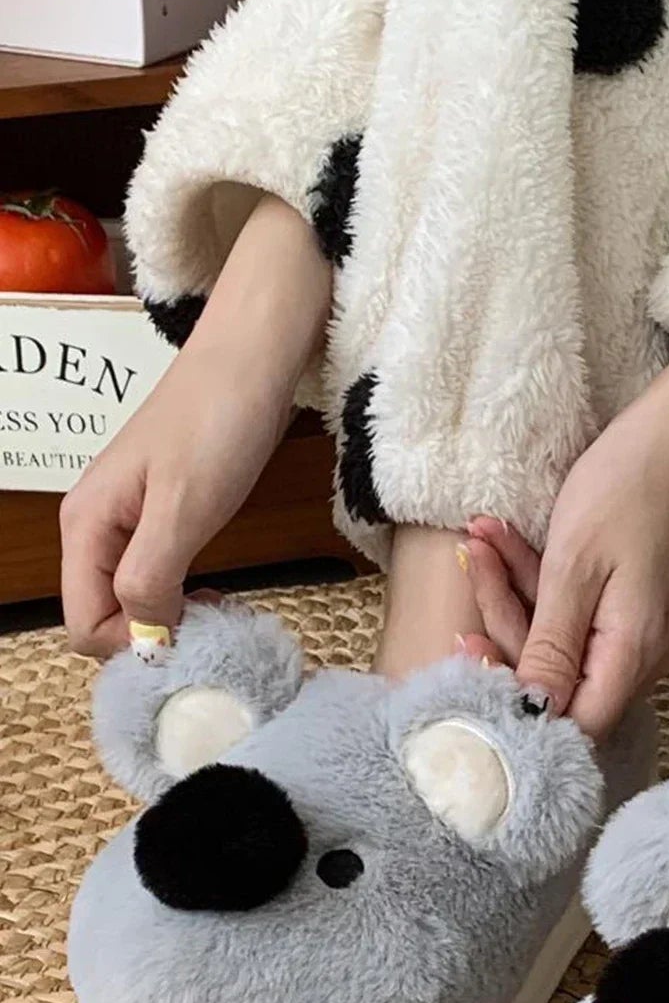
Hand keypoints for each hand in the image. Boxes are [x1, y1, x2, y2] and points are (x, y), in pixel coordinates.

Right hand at [60, 194, 330, 656]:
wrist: (252, 358)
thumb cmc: (218, 424)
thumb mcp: (183, 509)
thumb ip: (148, 577)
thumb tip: (143, 634)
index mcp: (85, 525)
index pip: (82, 624)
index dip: (131, 644)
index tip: (186, 635)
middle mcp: (93, 525)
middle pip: (100, 615)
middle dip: (149, 633)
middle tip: (207, 625)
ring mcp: (125, 519)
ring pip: (129, 597)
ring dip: (169, 616)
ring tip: (218, 609)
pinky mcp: (159, 512)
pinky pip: (154, 574)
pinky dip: (182, 593)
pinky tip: (216, 590)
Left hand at [466, 344, 668, 737]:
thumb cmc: (626, 490)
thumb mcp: (573, 568)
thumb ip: (551, 649)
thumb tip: (532, 716)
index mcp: (633, 655)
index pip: (571, 723)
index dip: (517, 703)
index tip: (470, 656)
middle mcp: (642, 658)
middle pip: (558, 681)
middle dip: (504, 625)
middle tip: (471, 564)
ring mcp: (636, 635)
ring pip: (558, 644)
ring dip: (513, 594)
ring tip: (482, 539)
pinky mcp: (628, 612)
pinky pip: (573, 619)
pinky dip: (538, 585)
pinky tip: (506, 543)